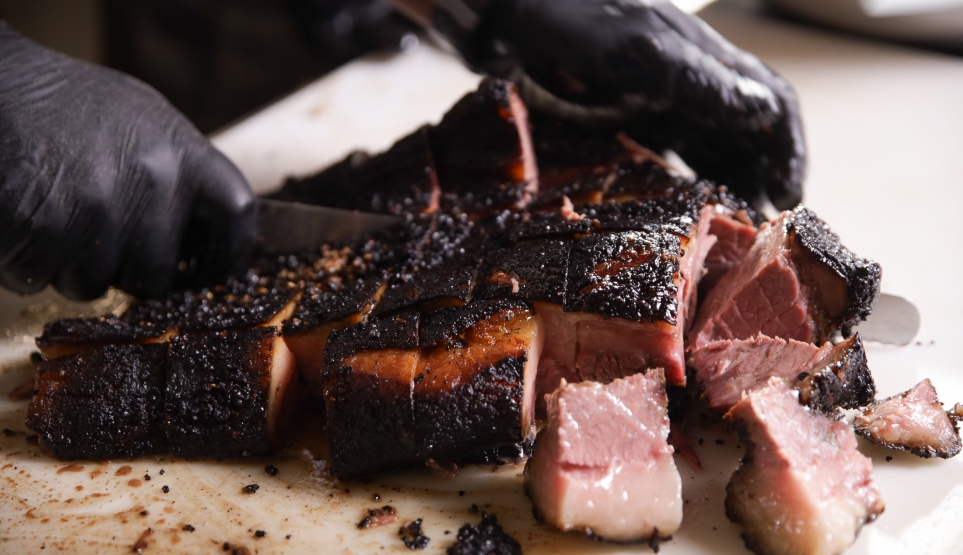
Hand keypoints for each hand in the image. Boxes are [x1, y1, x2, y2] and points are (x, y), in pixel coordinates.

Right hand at [0, 22, 255, 299]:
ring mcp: (98, 210)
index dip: (228, 254)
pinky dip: (28, 264)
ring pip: (96, 284)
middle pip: (157, 274)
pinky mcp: (45, 231)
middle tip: (101, 242)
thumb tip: (206, 232)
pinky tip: (25, 222)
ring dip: (72, 268)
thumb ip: (180, 172)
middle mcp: (151, 182)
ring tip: (56, 219)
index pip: (238, 215)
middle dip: (126, 271)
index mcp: (184, 151)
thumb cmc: (67, 107)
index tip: (210, 273)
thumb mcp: (145, 121)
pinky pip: (43, 280)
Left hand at [419, 0, 805, 208]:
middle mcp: (692, 86)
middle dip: (762, 180)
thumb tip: (762, 115)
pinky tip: (682, 214)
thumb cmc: (578, 27)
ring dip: (728, 187)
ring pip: (711, 150)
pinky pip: (671, 157)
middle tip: (762, 232)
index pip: (771, 105)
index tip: (790, 197)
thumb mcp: (642, 55)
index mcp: (708, 63)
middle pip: (747, 136)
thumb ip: (700, 83)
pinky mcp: (630, 120)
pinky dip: (684, 186)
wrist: (517, 19)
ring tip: (732, 232)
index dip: (789, 151)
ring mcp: (661, 104)